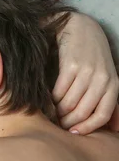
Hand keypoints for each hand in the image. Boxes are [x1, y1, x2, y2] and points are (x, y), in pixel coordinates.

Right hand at [53, 13, 118, 133]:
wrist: (79, 27)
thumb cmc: (91, 56)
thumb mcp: (106, 77)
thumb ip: (107, 99)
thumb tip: (111, 127)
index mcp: (113, 85)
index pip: (102, 115)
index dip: (86, 128)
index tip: (72, 132)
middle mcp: (102, 79)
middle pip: (83, 112)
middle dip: (67, 122)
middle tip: (56, 124)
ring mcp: (87, 72)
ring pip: (69, 103)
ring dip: (57, 112)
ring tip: (50, 113)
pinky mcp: (71, 66)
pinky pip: (58, 91)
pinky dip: (51, 98)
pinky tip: (47, 98)